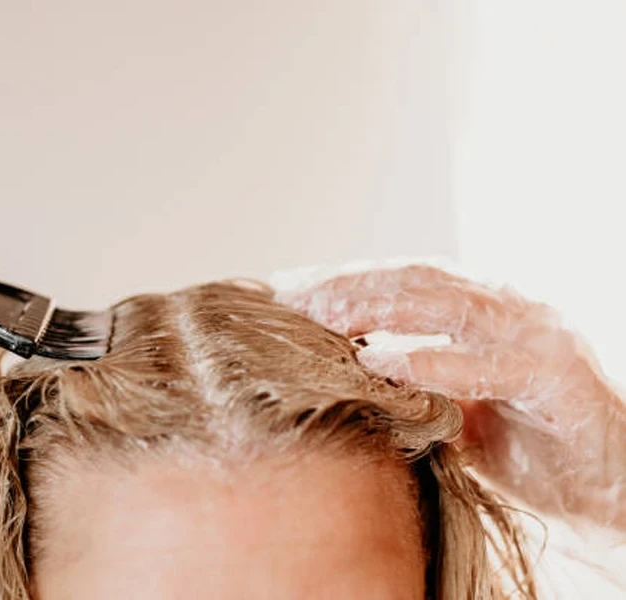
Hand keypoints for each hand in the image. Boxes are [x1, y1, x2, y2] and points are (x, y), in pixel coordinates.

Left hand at [276, 264, 625, 530]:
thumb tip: (341, 375)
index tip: (286, 288)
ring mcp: (535, 337)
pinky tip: (382, 361)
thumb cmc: (530, 444)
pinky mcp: (556, 379)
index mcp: (483, 309)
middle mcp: (508, 309)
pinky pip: (488, 366)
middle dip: (347, 285)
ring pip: (446, 305)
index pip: (401, 280)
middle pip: (414, 280)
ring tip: (321, 316)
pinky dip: (433, 362)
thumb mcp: (456, 408)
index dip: (343, 279)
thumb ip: (411, 384)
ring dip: (378, 307)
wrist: (612, 485)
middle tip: (289, 297)